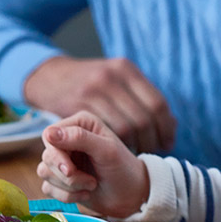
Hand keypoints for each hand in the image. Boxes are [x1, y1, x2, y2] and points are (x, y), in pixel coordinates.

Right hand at [24, 55, 175, 152]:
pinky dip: (113, 146)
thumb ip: (141, 98)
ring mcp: (92, 92)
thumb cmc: (88, 84)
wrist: (48, 77)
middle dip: (151, 140)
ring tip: (136, 153)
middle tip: (152, 151)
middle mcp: (110, 77)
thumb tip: (172, 124)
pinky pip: (103, 133)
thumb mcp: (115, 78)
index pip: (157, 104)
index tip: (168, 142)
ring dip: (134, 146)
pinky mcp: (74, 107)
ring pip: (125, 129)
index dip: (166, 127)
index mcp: (125, 69)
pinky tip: (115, 149)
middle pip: (143, 119)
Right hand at [36, 113, 148, 216]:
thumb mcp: (106, 150)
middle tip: (89, 182)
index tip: (70, 170)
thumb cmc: (123, 169)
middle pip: (46, 156)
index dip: (56, 154)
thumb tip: (49, 133)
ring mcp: (62, 160)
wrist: (130, 197)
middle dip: (66, 174)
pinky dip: (66, 196)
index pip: (49, 135)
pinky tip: (85, 194)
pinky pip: (48, 188)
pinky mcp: (59, 180)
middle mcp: (67, 140)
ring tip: (91, 185)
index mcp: (78, 124)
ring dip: (69, 186)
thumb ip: (79, 138)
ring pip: (44, 173)